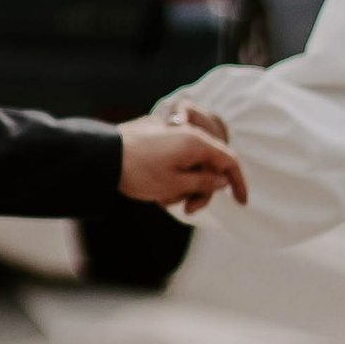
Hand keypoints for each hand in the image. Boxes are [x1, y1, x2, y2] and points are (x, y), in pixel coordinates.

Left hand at [118, 114, 246, 215]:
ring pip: (190, 164)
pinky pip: (174, 159)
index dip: (238, 182)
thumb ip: (204, 182)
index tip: (241, 202)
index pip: (229, 161)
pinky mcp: (156, 138)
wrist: (103, 155)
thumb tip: (222, 179)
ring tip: (163, 200)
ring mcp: (171, 134)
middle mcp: (187, 133)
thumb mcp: (176, 184)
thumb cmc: (139, 171)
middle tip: (187, 210)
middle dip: (201, 190)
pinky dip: (171, 177)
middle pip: (208, 165)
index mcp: (196, 143)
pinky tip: (156, 191)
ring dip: (182, 186)